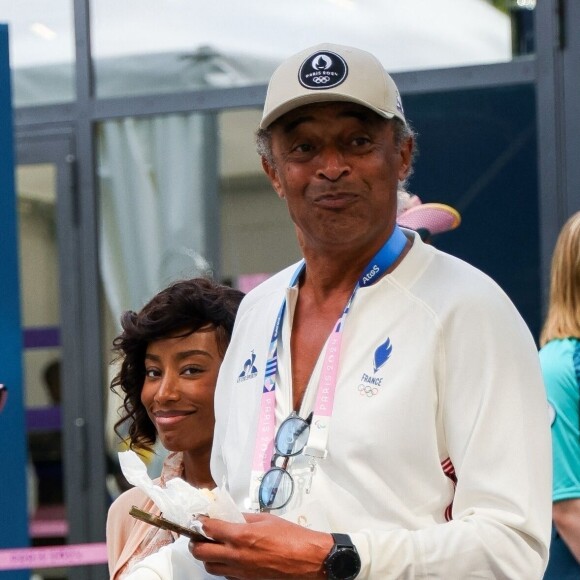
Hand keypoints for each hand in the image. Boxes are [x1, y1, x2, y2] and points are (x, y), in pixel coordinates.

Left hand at [189, 512, 332, 578]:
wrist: (306, 559)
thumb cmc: (291, 537)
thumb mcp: (266, 519)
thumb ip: (245, 518)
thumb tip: (231, 516)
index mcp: (241, 535)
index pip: (209, 529)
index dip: (200, 522)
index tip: (198, 518)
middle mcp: (236, 555)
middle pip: (201, 552)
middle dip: (196, 542)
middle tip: (199, 534)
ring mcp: (239, 571)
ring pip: (210, 567)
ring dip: (207, 556)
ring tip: (212, 546)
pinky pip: (224, 575)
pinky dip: (221, 566)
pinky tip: (228, 557)